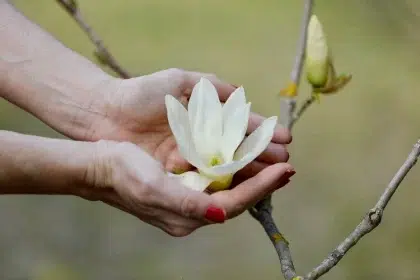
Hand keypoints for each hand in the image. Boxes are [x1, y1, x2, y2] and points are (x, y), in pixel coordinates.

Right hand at [79, 140, 294, 236]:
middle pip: (237, 195)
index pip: (235, 203)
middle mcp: (192, 210)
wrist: (98, 166)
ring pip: (229, 183)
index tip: (286, 170)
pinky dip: (232, 163)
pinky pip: (215, 174)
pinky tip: (243, 151)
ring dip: (251, 169)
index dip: (262, 187)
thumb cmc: (124, 174)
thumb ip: (190, 203)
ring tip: (273, 156)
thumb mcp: (155, 189)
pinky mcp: (182, 183)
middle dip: (263, 179)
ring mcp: (188, 196)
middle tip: (287, 164)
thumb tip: (223, 212)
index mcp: (188, 215)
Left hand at [87, 68, 291, 180]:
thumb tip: (240, 93)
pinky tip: (247, 183)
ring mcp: (188, 162)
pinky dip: (227, 182)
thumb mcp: (179, 81)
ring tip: (275, 174)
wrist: (105, 113)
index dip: (263, 134)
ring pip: (227, 169)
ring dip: (252, 172)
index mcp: (203, 121)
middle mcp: (200, 143)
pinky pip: (206, 181)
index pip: (240, 129)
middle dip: (263, 157)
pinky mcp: (175, 177)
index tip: (285, 139)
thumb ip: (211, 85)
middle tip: (285, 163)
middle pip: (238, 152)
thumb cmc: (141, 94)